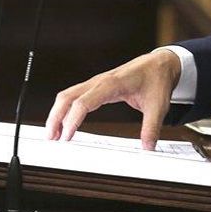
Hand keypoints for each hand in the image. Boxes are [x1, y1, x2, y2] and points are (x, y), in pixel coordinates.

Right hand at [45, 49, 180, 150]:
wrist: (159, 63)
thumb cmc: (156, 79)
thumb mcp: (158, 105)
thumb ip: (151, 127)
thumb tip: (147, 148)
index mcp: (112, 84)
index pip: (84, 102)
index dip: (73, 120)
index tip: (66, 136)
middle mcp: (99, 82)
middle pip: (68, 97)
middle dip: (55, 117)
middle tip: (50, 138)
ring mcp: (96, 83)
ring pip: (68, 95)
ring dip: (57, 113)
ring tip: (53, 134)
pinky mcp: (97, 86)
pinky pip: (75, 96)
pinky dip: (65, 109)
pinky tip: (65, 122)